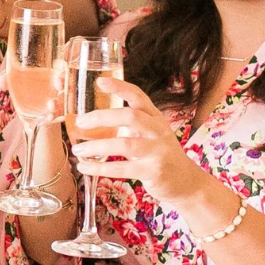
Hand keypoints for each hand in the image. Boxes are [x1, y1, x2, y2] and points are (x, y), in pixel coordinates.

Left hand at [69, 78, 209, 206]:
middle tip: (80, 122)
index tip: (100, 82)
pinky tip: (84, 167)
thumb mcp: (151, 133)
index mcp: (155, 118)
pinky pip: (122, 169)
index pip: (138, 96)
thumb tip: (92, 119)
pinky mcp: (154, 171)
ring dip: (96, 146)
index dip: (120, 87)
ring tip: (77, 150)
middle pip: (130, 116)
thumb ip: (131, 124)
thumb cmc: (160, 155)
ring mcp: (158, 151)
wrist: (187, 182)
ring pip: (125, 144)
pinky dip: (100, 168)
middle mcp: (158, 131)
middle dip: (102, 117)